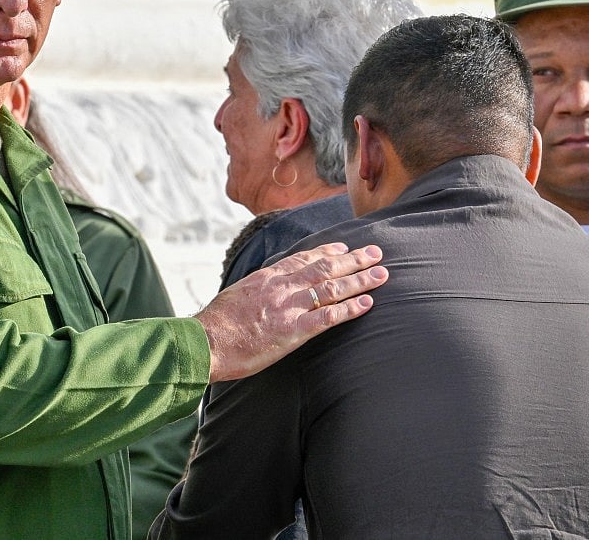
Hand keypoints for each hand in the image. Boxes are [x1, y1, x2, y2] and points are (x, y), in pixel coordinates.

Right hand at [194, 243, 385, 381]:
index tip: (344, 247)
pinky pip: (329, 317)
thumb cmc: (216, 323)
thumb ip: (256, 289)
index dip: (327, 251)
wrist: (206, 341)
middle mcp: (282, 287)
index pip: (303, 258)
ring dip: (360, 280)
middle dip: (353, 260)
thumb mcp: (236, 295)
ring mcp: (289, 307)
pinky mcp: (293, 331)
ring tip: (382, 274)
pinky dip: (350, 308)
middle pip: (325, 268)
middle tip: (376, 253)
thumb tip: (264, 288)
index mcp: (267, 277)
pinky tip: (367, 303)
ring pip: (332, 288)